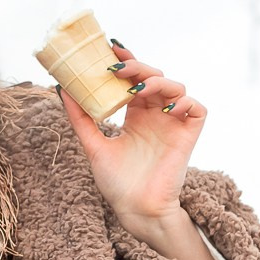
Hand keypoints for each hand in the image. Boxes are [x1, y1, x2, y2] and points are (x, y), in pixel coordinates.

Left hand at [60, 41, 206, 229]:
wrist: (135, 209)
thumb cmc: (117, 182)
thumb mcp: (93, 145)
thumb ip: (80, 118)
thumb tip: (62, 88)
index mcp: (136, 115)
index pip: (134, 79)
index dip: (127, 62)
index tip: (109, 50)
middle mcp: (156, 115)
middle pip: (154, 77)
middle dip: (138, 67)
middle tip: (118, 69)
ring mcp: (174, 123)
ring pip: (175, 87)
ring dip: (158, 82)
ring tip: (138, 89)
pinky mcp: (189, 135)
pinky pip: (197, 109)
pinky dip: (185, 102)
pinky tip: (166, 108)